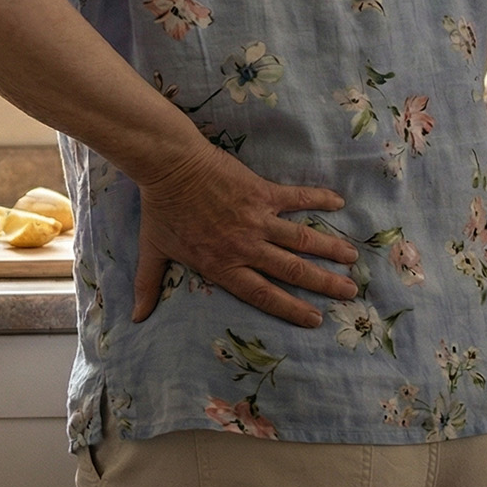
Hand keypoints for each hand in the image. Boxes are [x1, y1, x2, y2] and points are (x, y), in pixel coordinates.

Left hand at [131, 145, 356, 327]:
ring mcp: (257, 219)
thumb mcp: (153, 252)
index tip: (315, 319)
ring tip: (352, 258)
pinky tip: (339, 202)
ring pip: (302, 239)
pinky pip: (297, 198)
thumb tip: (135, 318)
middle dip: (323, 284)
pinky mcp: (262, 192)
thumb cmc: (161, 210)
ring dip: (329, 249)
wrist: (169, 167)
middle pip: (292, 271)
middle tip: (349, 292)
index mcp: (222, 266)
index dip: (290, 309)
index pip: (263, 294)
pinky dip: (319, 198)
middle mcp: (245, 247)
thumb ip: (149, 286)